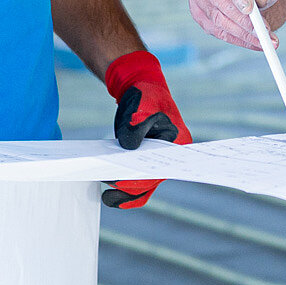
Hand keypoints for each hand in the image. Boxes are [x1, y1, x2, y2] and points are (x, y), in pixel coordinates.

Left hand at [101, 51, 190, 209]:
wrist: (140, 88)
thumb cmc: (145, 97)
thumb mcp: (141, 107)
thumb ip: (137, 125)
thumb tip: (129, 148)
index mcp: (178, 143)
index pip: (161, 169)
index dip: (141, 179)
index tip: (121, 181)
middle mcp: (169, 156)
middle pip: (151, 180)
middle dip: (130, 187)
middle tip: (109, 189)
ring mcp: (155, 160)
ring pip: (143, 186)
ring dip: (126, 193)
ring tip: (107, 196)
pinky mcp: (143, 161)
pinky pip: (136, 182)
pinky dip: (124, 189)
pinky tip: (110, 194)